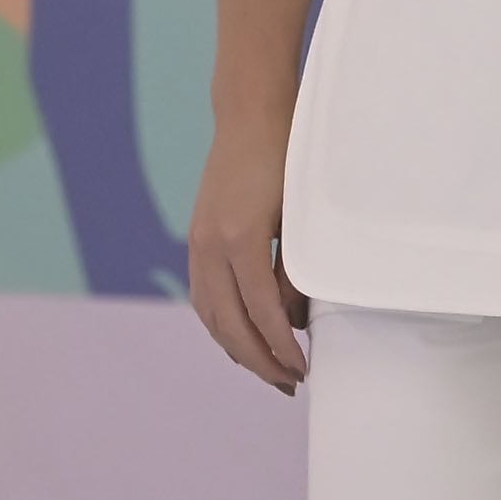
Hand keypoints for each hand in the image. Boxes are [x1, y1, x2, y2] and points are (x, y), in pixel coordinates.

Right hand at [186, 114, 306, 392]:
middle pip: (230, 323)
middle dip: (259, 359)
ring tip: (268, 369)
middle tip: (289, 382)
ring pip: (211, 315)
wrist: (251, 117)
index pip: (261, 311)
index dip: (280, 346)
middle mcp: (211, 246)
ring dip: (238, 348)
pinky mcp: (198, 240)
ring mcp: (199, 244)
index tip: (302, 370)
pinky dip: (222, 324)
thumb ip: (295, 267)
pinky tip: (242, 338)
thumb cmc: (288, 160)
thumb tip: (294, 318)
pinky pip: (204, 296)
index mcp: (241, 239)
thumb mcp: (300, 214)